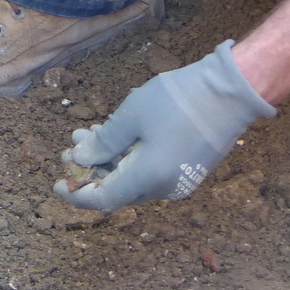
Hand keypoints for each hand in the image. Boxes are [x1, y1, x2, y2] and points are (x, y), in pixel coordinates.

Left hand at [54, 40, 274, 211]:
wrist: (232, 91)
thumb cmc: (179, 100)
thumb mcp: (132, 116)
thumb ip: (103, 143)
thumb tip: (83, 160)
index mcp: (149, 178)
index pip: (104, 199)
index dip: (77, 194)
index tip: (58, 183)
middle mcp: (165, 187)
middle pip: (118, 189)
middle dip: (91, 168)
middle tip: (72, 143)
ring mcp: (181, 180)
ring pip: (134, 179)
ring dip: (110, 159)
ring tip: (91, 131)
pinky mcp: (190, 169)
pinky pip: (152, 172)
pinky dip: (130, 158)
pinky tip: (120, 135)